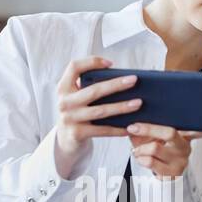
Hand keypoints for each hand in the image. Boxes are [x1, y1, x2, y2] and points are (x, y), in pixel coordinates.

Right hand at [54, 57, 139, 178]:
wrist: (65, 139)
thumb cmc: (77, 112)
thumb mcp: (76, 96)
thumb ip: (88, 85)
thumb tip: (120, 78)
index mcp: (64, 87)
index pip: (74, 67)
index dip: (91, 62)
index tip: (110, 63)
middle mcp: (64, 102)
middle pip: (94, 90)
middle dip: (116, 85)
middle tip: (133, 80)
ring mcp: (70, 118)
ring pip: (100, 111)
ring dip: (121, 107)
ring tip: (137, 103)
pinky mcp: (77, 134)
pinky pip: (102, 130)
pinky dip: (117, 129)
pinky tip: (130, 126)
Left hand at [128, 117, 201, 178]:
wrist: (153, 174)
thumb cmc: (153, 148)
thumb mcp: (152, 135)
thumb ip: (150, 123)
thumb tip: (135, 112)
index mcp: (185, 135)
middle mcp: (186, 147)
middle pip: (170, 132)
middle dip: (148, 128)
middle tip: (133, 126)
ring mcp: (180, 162)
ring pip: (155, 148)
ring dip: (139, 148)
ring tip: (136, 149)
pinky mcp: (171, 174)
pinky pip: (149, 161)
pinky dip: (139, 158)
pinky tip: (139, 157)